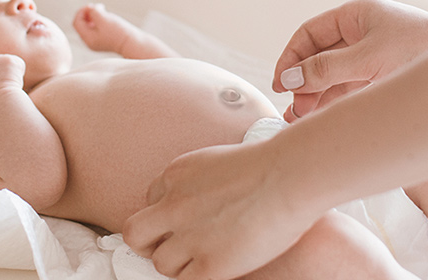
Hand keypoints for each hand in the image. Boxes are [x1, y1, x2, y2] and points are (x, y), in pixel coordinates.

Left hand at [73, 3, 135, 53]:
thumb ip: (93, 12)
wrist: (134, 43)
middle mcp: (90, 42)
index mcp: (88, 38)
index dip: (81, 11)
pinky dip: (98, 21)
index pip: (77, 22)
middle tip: (98, 7)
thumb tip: (90, 9)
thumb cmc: (119, 31)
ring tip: (103, 11)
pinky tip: (106, 18)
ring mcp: (96, 42)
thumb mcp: (104, 19)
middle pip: (82, 24)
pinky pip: (96, 29)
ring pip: (89, 25)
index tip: (91, 6)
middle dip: (87, 13)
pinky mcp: (103, 40)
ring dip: (93, 16)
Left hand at [123, 142, 312, 279]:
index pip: (151, 201)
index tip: (180, 222)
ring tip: (203, 259)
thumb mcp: (219, 160)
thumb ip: (200, 181)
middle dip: (149, 242)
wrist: (290, 175)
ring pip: (161, 263)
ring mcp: (190, 236)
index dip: (165, 214)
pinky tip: (215, 270)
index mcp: (177, 175)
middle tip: (171, 247)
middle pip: (136, 233)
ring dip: (178, 264)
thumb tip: (201, 199)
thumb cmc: (270, 164)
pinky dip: (196, 278)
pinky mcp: (211, 265)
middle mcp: (174, 204)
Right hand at [273, 0, 427, 120]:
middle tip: (294, 107)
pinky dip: (333, 102)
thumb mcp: (368, 60)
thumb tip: (289, 79)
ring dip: (315, 95)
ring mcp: (371, 54)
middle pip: (318, 56)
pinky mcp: (380, 74)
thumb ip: (326, 70)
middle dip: (302, 81)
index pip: (309, 34)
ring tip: (302, 118)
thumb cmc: (423, 51)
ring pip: (331, 75)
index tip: (281, 83)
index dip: (290, 57)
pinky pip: (348, 87)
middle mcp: (361, 32)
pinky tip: (321, 117)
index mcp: (355, 15)